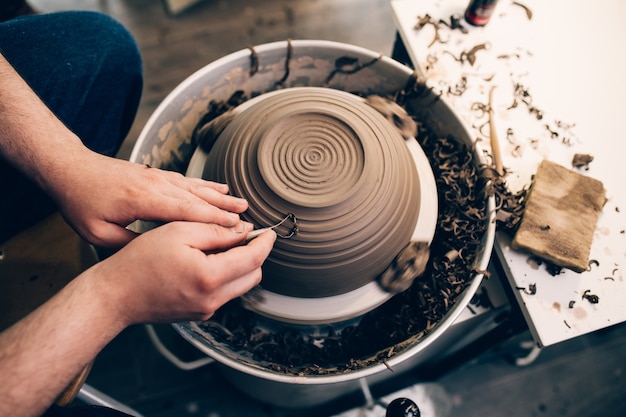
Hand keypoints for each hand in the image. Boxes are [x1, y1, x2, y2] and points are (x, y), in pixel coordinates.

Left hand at [51, 150, 248, 247]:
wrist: (69, 168)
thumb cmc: (80, 202)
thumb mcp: (99, 234)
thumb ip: (130, 243)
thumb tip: (158, 253)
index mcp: (143, 200)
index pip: (186, 212)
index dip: (213, 222)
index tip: (235, 230)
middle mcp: (155, 184)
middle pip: (197, 199)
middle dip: (225, 211)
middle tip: (249, 221)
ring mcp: (157, 177)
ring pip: (196, 188)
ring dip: (221, 198)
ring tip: (243, 205)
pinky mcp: (155, 174)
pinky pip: (187, 181)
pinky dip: (206, 186)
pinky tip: (219, 189)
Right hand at [91, 221, 275, 324]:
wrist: (114, 296)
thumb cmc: (140, 261)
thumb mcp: (179, 232)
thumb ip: (216, 230)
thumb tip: (242, 230)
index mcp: (210, 277)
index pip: (254, 259)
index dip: (265, 242)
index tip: (269, 231)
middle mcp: (213, 300)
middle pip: (253, 275)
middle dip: (254, 254)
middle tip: (242, 234)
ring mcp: (206, 311)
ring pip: (240, 285)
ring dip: (239, 265)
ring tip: (221, 245)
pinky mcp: (198, 314)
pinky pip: (223, 293)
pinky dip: (224, 276)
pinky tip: (207, 261)